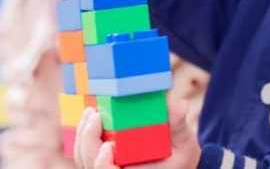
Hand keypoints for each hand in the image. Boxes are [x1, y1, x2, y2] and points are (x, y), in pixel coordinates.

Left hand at [74, 102, 200, 168]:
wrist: (179, 165)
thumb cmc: (182, 158)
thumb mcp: (185, 144)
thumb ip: (178, 127)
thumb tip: (180, 105)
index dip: (102, 166)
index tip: (108, 146)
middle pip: (91, 167)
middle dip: (87, 142)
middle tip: (95, 116)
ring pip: (85, 161)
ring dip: (84, 137)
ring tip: (91, 112)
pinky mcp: (105, 163)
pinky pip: (87, 155)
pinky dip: (85, 137)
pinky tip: (92, 118)